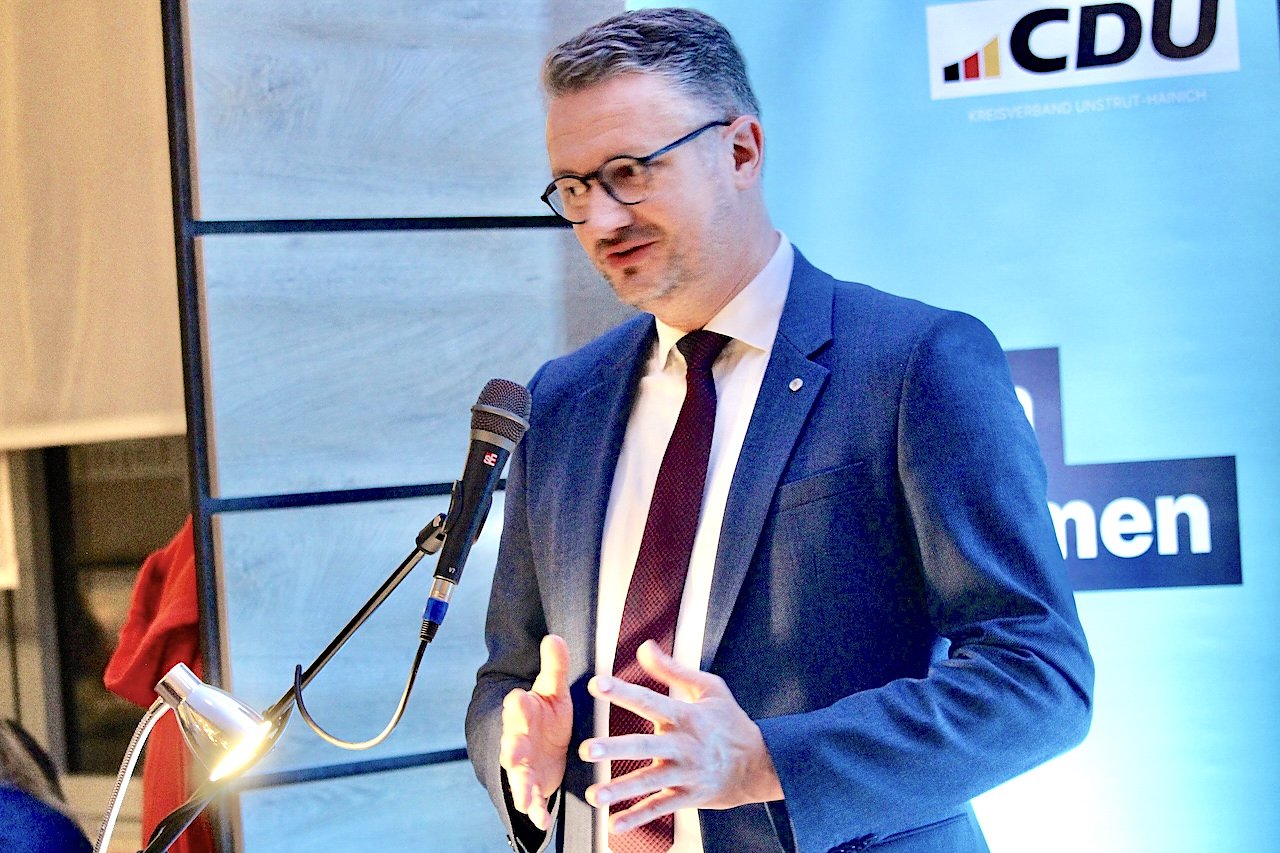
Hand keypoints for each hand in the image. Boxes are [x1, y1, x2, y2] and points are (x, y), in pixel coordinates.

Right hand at [500, 634, 572, 830]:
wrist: (546, 746)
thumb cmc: (549, 715)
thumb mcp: (555, 691)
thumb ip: (555, 667)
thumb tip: (554, 637)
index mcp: (523, 712)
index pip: (516, 705)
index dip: (518, 702)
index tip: (520, 697)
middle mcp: (518, 738)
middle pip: (512, 742)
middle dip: (512, 747)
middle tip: (513, 751)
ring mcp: (522, 764)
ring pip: (517, 774)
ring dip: (520, 784)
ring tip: (524, 796)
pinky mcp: (532, 784)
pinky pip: (531, 798)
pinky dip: (534, 809)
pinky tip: (540, 818)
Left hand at [579, 640, 782, 835]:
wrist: (760, 764)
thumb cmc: (731, 722)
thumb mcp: (708, 688)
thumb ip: (672, 669)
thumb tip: (645, 646)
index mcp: (685, 716)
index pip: (649, 701)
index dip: (623, 692)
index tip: (596, 684)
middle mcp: (682, 745)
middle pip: (644, 746)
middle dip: (614, 748)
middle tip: (586, 749)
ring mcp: (685, 773)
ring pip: (648, 782)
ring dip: (620, 789)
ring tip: (594, 795)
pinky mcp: (687, 796)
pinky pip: (660, 808)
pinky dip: (638, 818)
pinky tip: (615, 823)